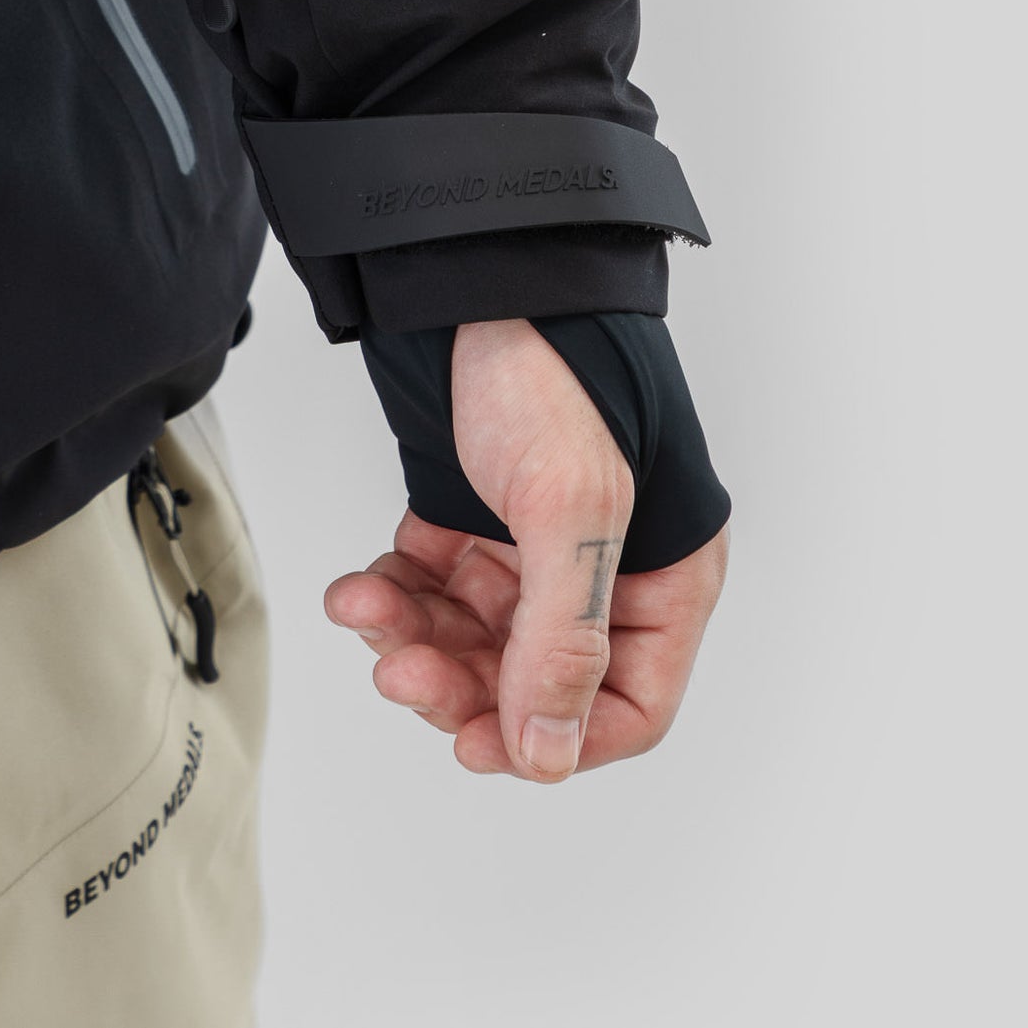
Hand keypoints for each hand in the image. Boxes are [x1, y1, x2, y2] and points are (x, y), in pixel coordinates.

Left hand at [325, 317, 727, 779]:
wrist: (472, 276)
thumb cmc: (549, 370)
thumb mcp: (568, 506)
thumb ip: (562, 635)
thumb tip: (547, 751)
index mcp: (666, 574)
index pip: (628, 706)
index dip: (557, 735)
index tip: (483, 742)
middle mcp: (605, 568)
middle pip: (536, 680)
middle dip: (463, 683)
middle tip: (402, 674)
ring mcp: (532, 544)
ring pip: (473, 641)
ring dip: (414, 640)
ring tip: (367, 613)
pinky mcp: (471, 517)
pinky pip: (432, 591)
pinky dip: (392, 597)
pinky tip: (360, 586)